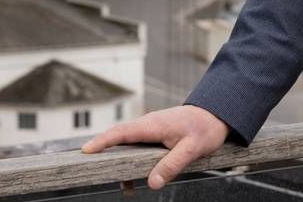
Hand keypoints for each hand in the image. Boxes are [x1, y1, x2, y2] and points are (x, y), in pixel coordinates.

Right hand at [80, 104, 230, 189]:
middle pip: (119, 138)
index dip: (102, 141)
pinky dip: (132, 160)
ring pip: (128, 144)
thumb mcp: (191, 149)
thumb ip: (171, 165)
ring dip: (121, 161)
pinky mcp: (155, 134)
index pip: (121, 132)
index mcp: (152, 125)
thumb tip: (152, 183)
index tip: (86, 150)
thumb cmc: (205, 128)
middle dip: (105, 152)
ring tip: (125, 186)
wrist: (216, 115)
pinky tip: (136, 177)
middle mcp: (147, 124)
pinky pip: (137, 146)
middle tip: (93, 169)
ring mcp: (150, 128)